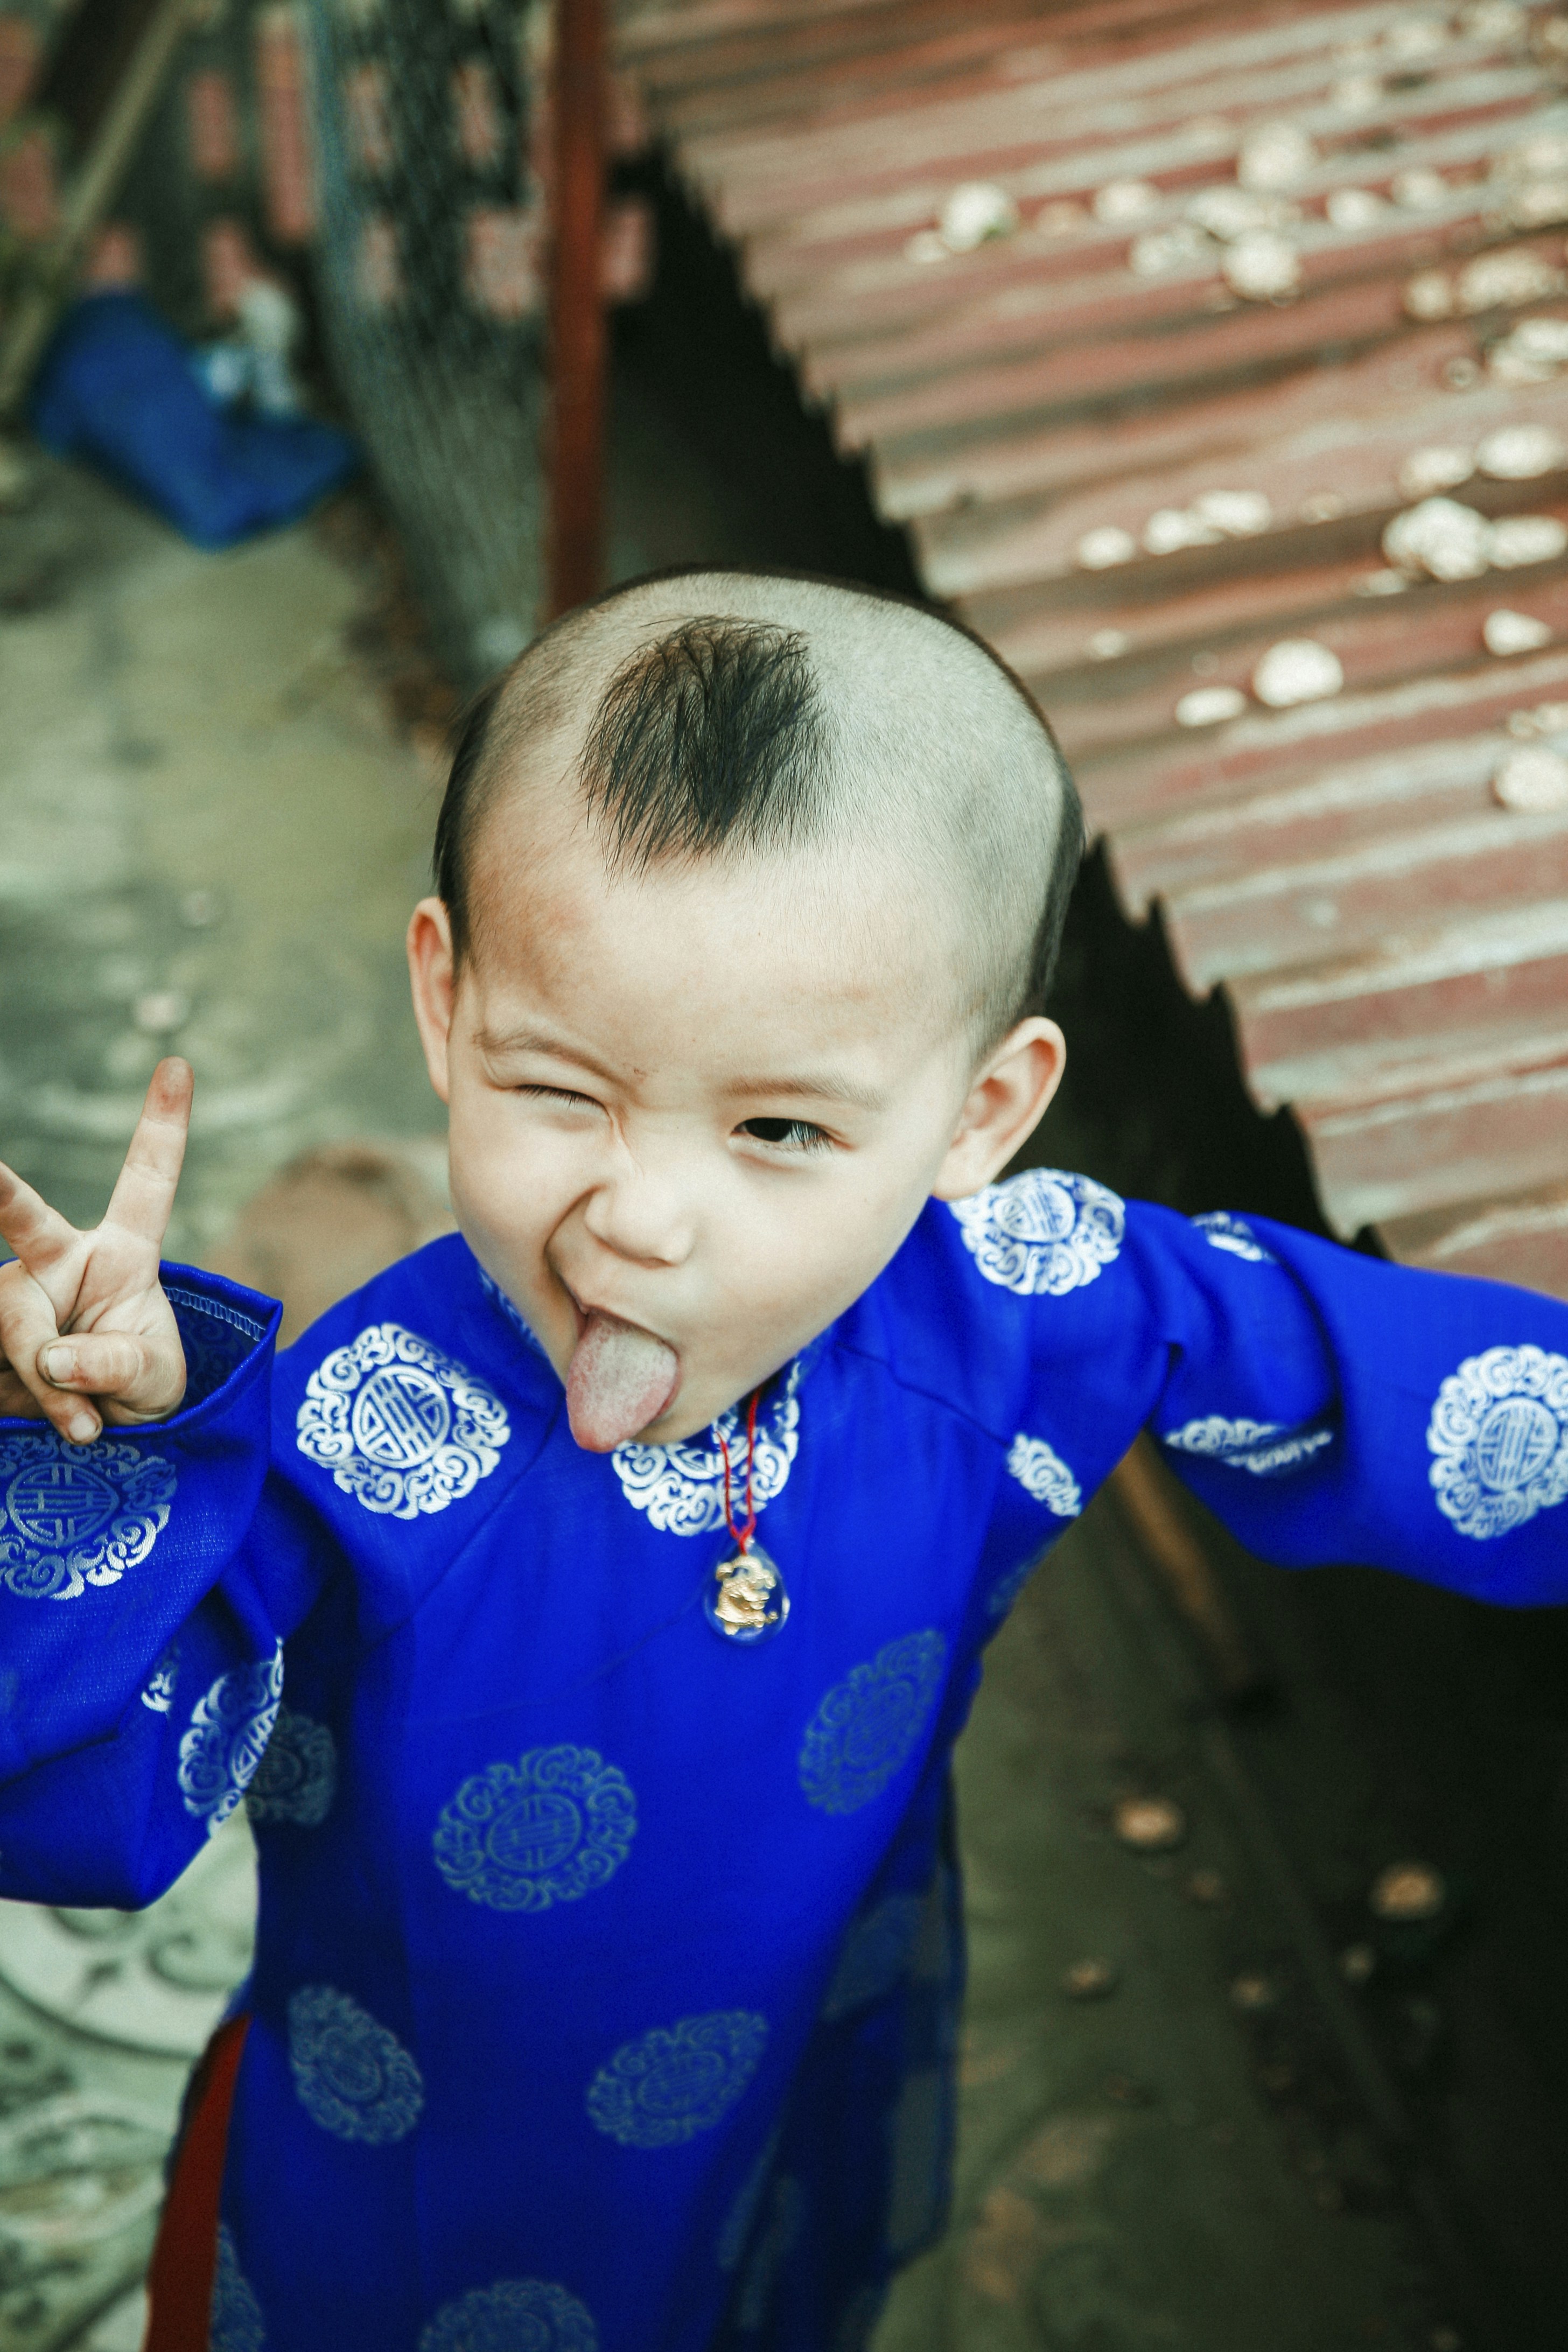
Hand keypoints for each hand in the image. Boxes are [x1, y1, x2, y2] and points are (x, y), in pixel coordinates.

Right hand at [0, 1059, 191, 1444]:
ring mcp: (17, 1298)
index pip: (146, 1182)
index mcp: (122, 1253)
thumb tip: (53, 1356)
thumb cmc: (139, 1389)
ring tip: (85, 1423)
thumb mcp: (155, 1381)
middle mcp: (58, 1262)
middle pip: (27, 1227)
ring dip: (51, 1384)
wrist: (101, 1434)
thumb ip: (117, 1365)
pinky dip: (35, 1406)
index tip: (179, 1064)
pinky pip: (0, 1363)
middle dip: (1, 1191)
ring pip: (16, 1326)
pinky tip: (61, 1424)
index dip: (163, 1125)